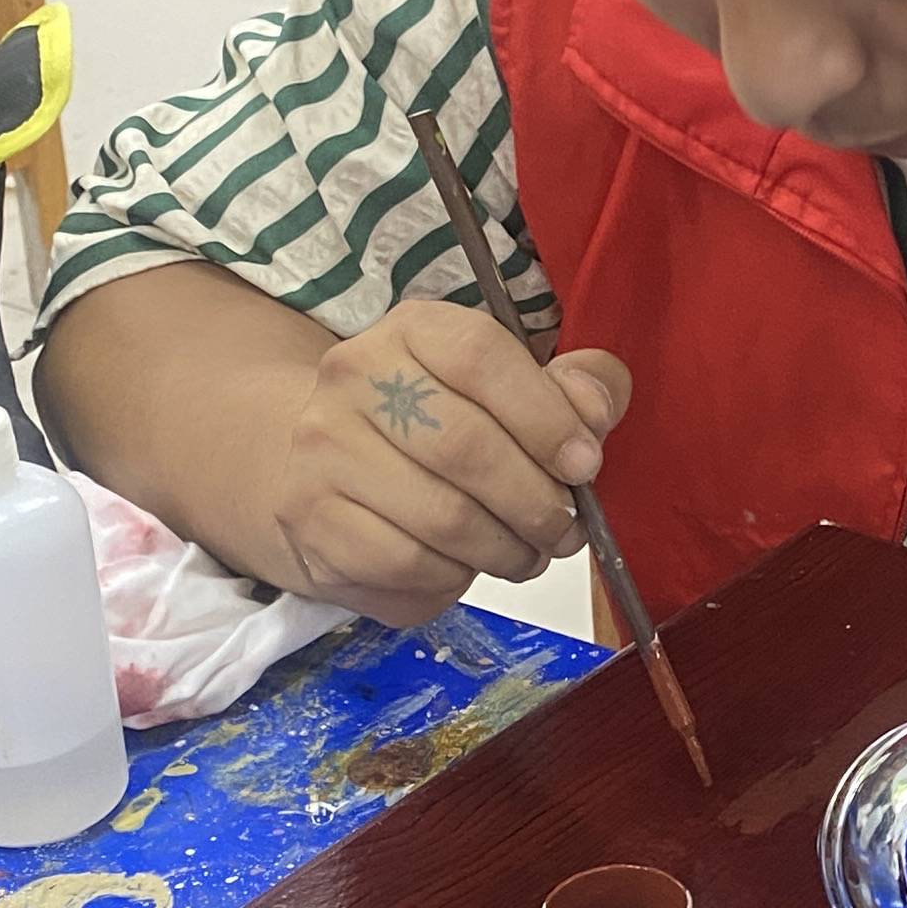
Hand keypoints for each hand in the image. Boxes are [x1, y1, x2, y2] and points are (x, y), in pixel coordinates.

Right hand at [268, 301, 633, 626]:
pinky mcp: (310, 516)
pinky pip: (406, 563)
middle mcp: (354, 375)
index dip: (547, 417)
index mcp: (413, 329)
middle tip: (566, 529)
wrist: (338, 471)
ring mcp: (323, 447)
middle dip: (536, 502)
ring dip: (506, 549)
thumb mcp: (517, 391)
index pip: (481, 356)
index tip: (586, 464)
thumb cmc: (445, 428)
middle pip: (465, 446)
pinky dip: (455, 577)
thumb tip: (596, 410)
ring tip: (527, 553)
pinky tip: (466, 566)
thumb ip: (574, 390)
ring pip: (442, 517)